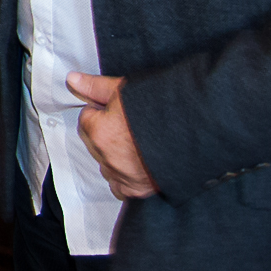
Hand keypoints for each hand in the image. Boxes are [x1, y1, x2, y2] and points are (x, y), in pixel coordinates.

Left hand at [67, 72, 158, 198]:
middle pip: (94, 141)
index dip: (103, 110)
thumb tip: (72, 80)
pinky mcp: (139, 190)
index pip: (87, 117)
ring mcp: (122, 176)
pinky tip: (138, 164)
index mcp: (98, 132)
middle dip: (106, 132)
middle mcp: (106, 157)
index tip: (119, 109)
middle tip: (130, 124)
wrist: (198, 129)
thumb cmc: (163, 109)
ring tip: (138, 143)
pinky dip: (125, 177)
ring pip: (105, 163)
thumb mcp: (125, 89)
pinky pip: (120, 186)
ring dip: (114, 155)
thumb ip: (95, 87)